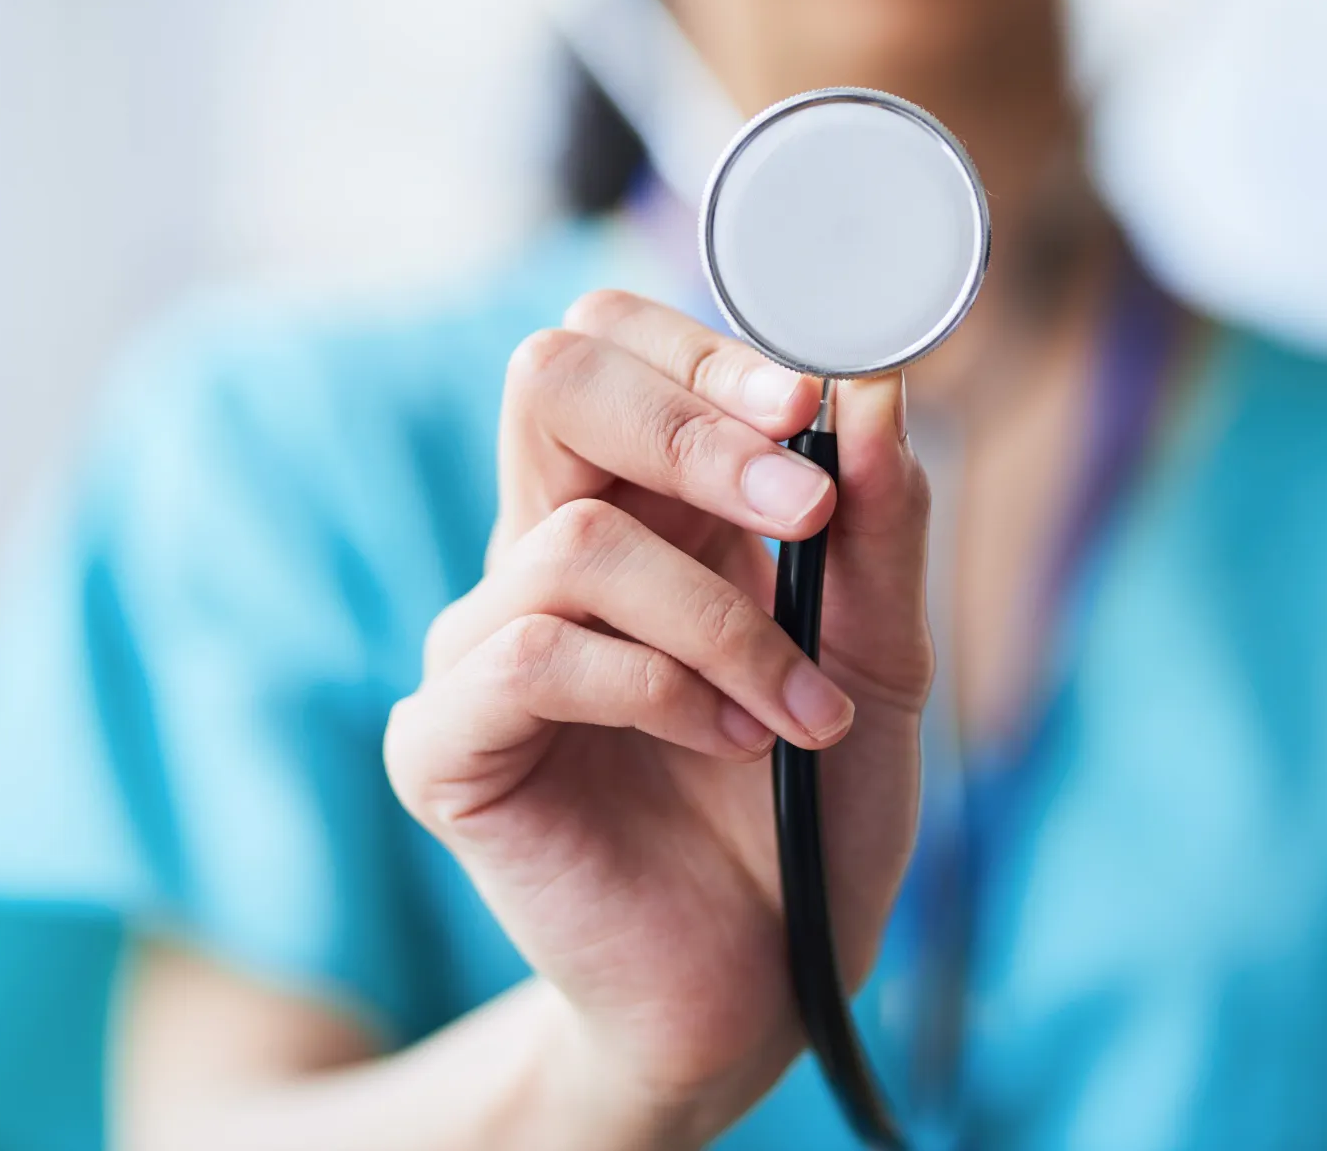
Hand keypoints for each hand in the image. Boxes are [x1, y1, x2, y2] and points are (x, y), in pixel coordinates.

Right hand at [383, 290, 931, 1143]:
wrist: (767, 979)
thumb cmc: (811, 813)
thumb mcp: (879, 658)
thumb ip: (877, 528)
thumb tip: (872, 389)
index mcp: (646, 511)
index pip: (615, 348)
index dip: (700, 349)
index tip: (807, 404)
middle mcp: (549, 552)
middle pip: (552, 379)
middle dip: (689, 429)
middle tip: (801, 508)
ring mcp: (486, 644)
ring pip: (573, 536)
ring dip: (718, 622)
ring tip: (798, 712)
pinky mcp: (447, 742)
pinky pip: (531, 652)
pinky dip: (655, 689)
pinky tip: (727, 744)